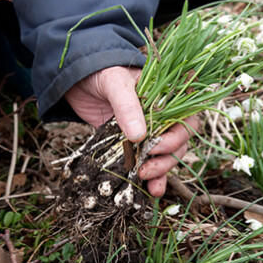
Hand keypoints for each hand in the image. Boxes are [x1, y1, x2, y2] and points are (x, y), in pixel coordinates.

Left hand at [64, 66, 195, 196]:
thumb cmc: (101, 72)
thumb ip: (127, 106)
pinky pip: (147, 162)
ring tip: (144, 181)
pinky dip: (150, 179)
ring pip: (166, 156)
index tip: (155, 146)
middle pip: (178, 143)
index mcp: (167, 97)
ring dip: (159, 172)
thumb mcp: (115, 83)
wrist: (77, 77)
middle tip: (145, 168)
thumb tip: (139, 136)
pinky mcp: (132, 145)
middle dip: (165, 159)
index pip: (185, 121)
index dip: (176, 137)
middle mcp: (163, 117)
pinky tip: (149, 191)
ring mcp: (148, 132)